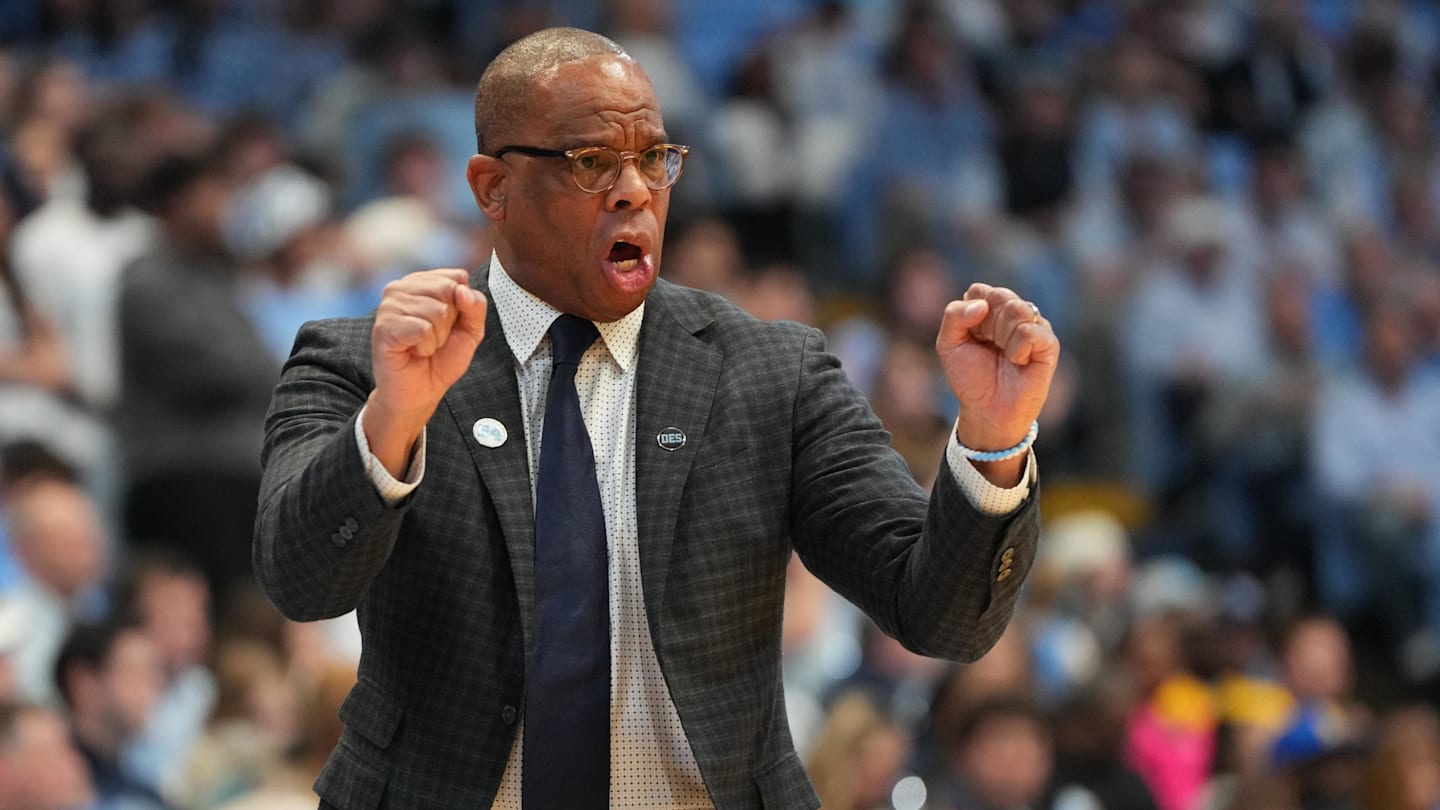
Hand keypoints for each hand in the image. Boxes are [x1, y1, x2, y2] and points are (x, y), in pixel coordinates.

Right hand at [364, 269, 486, 475]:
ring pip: (437, 311)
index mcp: (421, 281)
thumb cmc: (442, 358)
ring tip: (423, 346)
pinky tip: (414, 352)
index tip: (449, 325)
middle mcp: (401, 287)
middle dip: (450, 322)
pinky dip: (426, 346)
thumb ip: (475, 306)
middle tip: (435, 338)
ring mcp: (389, 305)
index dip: (462, 307)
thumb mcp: (470, 330)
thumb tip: (462, 290)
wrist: (420, 392)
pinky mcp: (384, 326)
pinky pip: (423, 329)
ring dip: (438, 337)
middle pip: (448, 290)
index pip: (458, 278)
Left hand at [935, 283, 1059, 483]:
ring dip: (1002, 337)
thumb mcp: (948, 344)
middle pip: (1000, 296)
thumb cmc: (970, 377)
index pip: (979, 291)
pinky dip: (1017, 349)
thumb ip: (954, 315)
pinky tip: (1018, 362)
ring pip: (1017, 309)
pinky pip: (1031, 331)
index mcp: (990, 308)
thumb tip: (981, 305)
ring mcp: (1034, 326)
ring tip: (1004, 356)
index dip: (971, 316)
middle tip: (990, 348)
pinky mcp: (1049, 344)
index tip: (973, 338)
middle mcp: (1015, 313)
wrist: (986, 410)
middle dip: (986, 326)